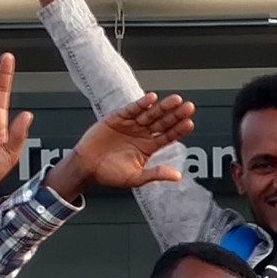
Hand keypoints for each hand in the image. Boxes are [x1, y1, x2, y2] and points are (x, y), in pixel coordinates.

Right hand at [46, 91, 195, 202]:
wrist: (86, 167)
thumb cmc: (110, 174)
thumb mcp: (136, 178)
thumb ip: (156, 174)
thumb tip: (177, 176)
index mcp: (149, 147)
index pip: (168, 136)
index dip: (179, 130)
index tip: (189, 123)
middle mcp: (142, 134)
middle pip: (163, 122)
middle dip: (175, 115)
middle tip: (188, 107)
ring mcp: (131, 125)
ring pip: (151, 114)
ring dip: (163, 106)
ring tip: (175, 100)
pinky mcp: (118, 118)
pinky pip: (132, 109)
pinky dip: (141, 104)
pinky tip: (151, 98)